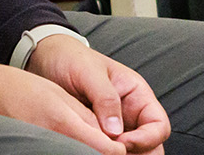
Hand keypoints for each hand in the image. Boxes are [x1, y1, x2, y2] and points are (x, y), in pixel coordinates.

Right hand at [0, 60, 129, 154]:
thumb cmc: (18, 88)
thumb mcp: (58, 94)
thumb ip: (86, 116)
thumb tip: (112, 136)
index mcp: (64, 123)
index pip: (108, 150)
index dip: (119, 148)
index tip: (119, 142)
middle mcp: (55, 143)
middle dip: (103, 152)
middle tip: (105, 142)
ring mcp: (43, 151)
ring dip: (86, 151)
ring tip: (87, 141)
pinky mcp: (36, 153)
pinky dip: (70, 152)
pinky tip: (69, 145)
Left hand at [28, 36, 169, 153]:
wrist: (45, 58)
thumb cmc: (70, 58)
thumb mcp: (88, 72)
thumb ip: (105, 98)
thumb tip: (116, 130)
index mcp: (137, 95)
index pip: (158, 125)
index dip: (147, 139)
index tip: (122, 142)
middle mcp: (130, 113)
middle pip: (150, 145)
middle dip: (138, 153)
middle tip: (113, 152)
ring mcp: (114, 126)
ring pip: (131, 152)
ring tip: (100, 151)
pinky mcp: (97, 134)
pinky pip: (108, 150)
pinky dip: (104, 153)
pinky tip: (91, 151)